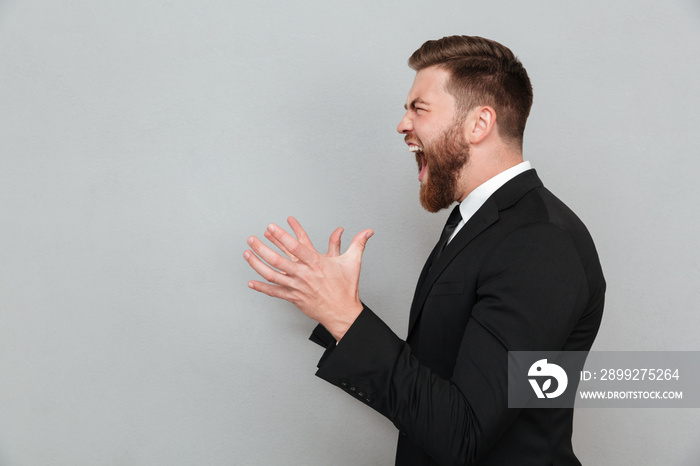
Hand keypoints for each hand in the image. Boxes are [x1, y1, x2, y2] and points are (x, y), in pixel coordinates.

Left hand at [244, 217, 373, 340]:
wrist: (343, 313)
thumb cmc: (346, 288)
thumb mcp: (352, 262)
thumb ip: (357, 243)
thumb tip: (367, 231)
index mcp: (316, 264)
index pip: (296, 247)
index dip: (282, 236)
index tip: (271, 227)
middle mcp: (304, 275)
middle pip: (278, 260)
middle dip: (262, 248)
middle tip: (252, 239)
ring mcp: (297, 287)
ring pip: (273, 275)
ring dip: (258, 264)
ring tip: (248, 254)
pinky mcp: (294, 298)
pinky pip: (274, 292)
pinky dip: (262, 288)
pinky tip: (251, 282)